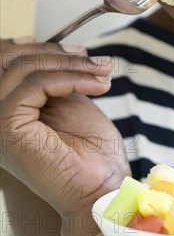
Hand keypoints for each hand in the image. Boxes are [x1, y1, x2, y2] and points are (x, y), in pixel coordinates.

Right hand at [0, 37, 129, 214]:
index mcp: (7, 110)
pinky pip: (35, 84)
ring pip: (23, 68)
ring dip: (70, 64)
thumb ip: (52, 78)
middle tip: (93, 58)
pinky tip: (97, 85)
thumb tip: (51, 48)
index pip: (6, 63)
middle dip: (56, 51)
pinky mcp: (7, 128)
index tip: (77, 49)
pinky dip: (70, 78)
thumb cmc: (90, 152)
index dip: (37, 47)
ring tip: (102, 71)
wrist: (101, 187)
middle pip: (10, 60)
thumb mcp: (68, 102)